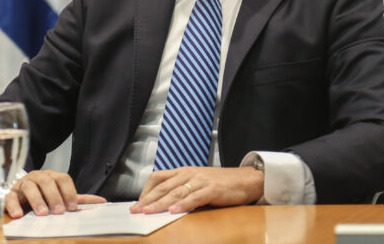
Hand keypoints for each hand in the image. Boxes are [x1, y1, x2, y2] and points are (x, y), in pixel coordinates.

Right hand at [5, 170, 105, 217]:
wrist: (17, 195)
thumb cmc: (42, 196)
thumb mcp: (61, 196)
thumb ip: (78, 199)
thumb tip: (102, 201)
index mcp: (52, 176)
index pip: (63, 179)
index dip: (69, 192)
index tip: (72, 207)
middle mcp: (37, 177)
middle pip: (47, 182)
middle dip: (54, 196)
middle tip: (59, 211)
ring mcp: (22, 184)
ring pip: (29, 187)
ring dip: (37, 200)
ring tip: (42, 213)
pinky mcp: (8, 193)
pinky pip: (9, 197)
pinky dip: (13, 205)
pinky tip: (18, 215)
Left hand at [130, 166, 263, 214]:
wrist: (247, 179)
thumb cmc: (223, 183)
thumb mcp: (198, 182)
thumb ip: (183, 190)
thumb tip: (164, 204)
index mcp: (185, 171)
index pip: (159, 178)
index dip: (146, 190)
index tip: (137, 202)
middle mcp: (190, 174)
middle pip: (164, 186)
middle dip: (148, 199)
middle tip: (136, 210)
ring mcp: (201, 180)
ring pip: (176, 192)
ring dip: (161, 203)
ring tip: (149, 211)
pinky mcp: (212, 189)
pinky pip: (195, 197)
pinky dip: (183, 204)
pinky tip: (174, 211)